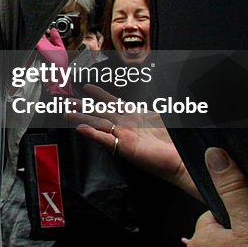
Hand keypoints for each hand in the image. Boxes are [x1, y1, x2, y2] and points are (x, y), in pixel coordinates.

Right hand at [67, 83, 195, 196]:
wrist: (179, 159)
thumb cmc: (173, 139)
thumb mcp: (160, 117)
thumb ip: (150, 109)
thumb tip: (144, 100)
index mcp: (134, 115)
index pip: (112, 102)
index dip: (99, 94)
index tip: (87, 87)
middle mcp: (126, 124)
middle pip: (100, 112)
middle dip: (84, 106)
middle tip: (68, 102)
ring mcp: (123, 135)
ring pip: (99, 123)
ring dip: (83, 117)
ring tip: (68, 112)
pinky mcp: (124, 148)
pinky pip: (105, 139)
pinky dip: (93, 134)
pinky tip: (81, 129)